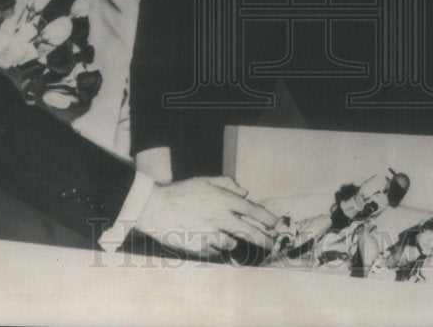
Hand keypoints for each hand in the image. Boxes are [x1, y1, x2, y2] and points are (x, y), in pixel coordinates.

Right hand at [133, 176, 278, 257]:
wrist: (155, 208)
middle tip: (273, 245)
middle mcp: (220, 218)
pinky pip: (215, 252)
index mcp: (223, 200)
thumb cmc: (180, 192)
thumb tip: (246, 192)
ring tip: (225, 237)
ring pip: (232, 244)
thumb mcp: (205, 181)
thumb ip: (228, 184)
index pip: (253, 210)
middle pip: (250, 233)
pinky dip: (215, 248)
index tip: (277, 224)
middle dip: (264, 241)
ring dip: (233, 242)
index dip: (268, 219)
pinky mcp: (200, 248)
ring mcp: (210, 235)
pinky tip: (208, 241)